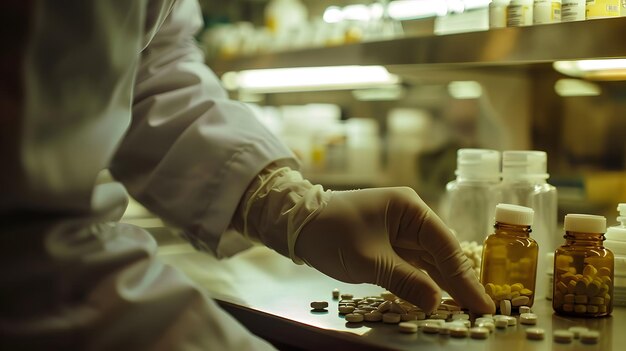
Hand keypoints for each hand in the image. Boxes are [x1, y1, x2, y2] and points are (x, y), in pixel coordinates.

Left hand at [295, 187, 494, 313]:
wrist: (296, 224)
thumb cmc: (331, 234)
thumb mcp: (369, 261)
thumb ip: (406, 281)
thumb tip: (435, 302)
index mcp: (409, 208)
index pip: (445, 245)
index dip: (464, 277)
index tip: (482, 303)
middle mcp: (409, 215)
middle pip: (442, 252)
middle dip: (459, 281)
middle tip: (480, 310)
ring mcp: (399, 228)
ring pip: (429, 259)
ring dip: (444, 283)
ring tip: (465, 308)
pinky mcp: (389, 242)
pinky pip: (413, 263)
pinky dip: (424, 280)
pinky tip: (437, 298)